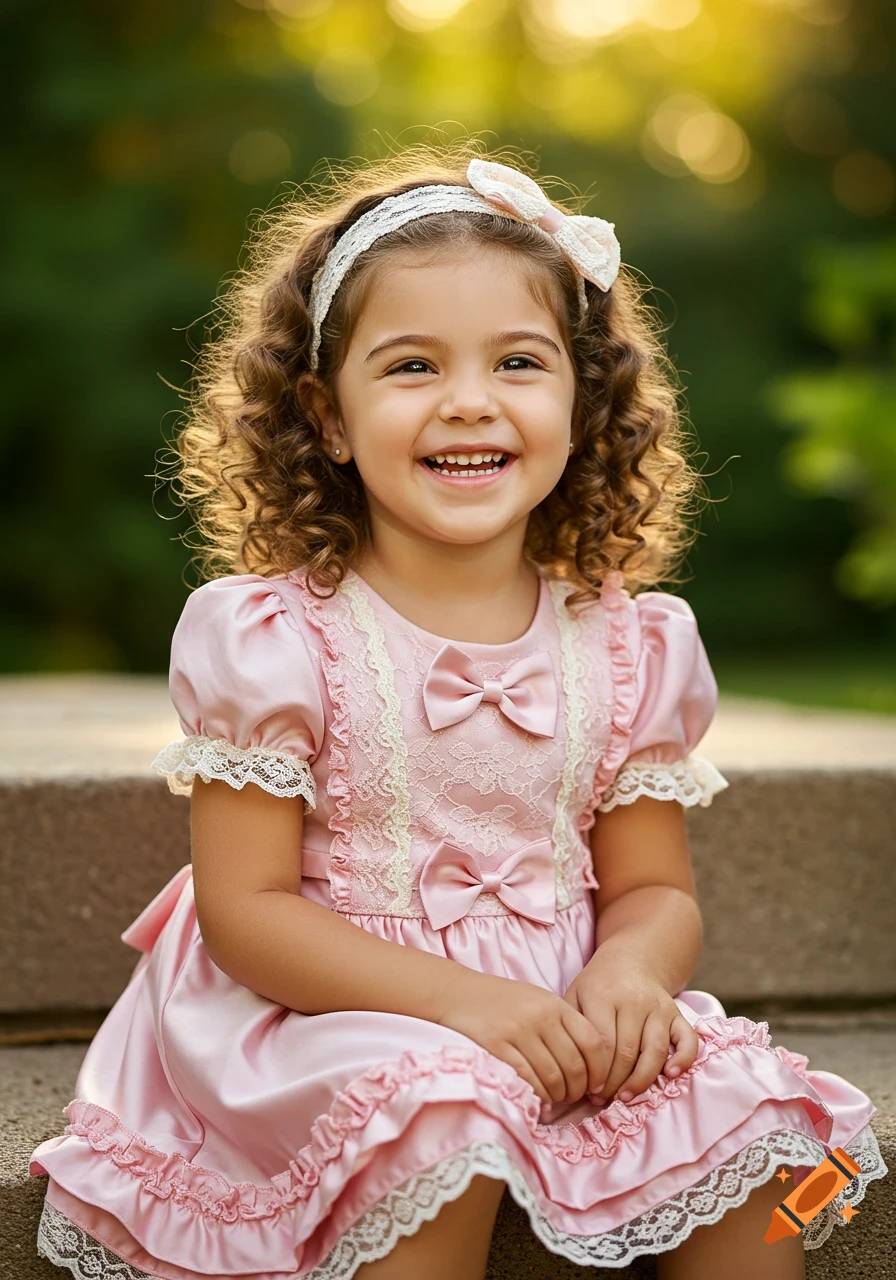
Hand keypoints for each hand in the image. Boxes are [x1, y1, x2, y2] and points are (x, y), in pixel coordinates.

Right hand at [433, 970, 606, 1112]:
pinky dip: (537, 1096)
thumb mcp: (537, 1001)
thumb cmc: (501, 1001)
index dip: (600, 1069)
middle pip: (575, 1064)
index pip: (592, 1042)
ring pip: (552, 1076)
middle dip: (579, 1089)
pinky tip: (539, 1102)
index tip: (597, 1084)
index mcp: (554, 1004)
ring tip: (556, 1100)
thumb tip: (589, 1067)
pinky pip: (527, 1079)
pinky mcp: (496, 1046)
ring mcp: (517, 1031)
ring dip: (558, 1096)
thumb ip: (562, 1025)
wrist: (457, 992)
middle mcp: (539, 1017)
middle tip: (574, 1098)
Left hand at [562, 950, 699, 1104]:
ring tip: (626, 1097)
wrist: (631, 960)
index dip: (596, 1073)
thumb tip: (569, 1068)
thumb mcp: (575, 995)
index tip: (588, 1090)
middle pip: (627, 1053)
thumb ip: (572, 1027)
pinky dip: (683, 1059)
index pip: (603, 1044)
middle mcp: (634, 1001)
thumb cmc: (598, 985)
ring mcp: (658, 1007)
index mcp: (604, 996)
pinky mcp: (677, 1013)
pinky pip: (687, 1039)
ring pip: (654, 1052)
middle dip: (615, 1083)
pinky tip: (671, 1075)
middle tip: (603, 1100)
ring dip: (641, 1081)